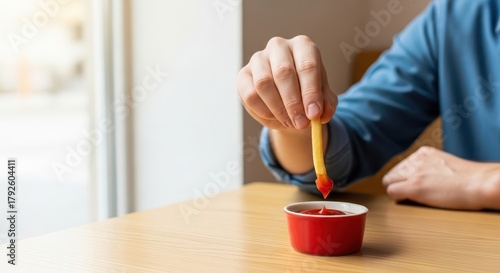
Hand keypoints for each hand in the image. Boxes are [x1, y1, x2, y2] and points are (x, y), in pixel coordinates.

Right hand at [237, 35, 336, 129]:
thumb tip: (322, 114)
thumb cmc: (307, 92)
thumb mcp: (323, 99)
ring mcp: (258, 59)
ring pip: (264, 84)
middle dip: (293, 103)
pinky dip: (263, 112)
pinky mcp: (243, 75)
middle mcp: (279, 46)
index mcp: (303, 46)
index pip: (307, 65)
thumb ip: (326, 105)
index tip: (314, 114)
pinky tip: (275, 118)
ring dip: (278, 109)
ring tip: (290, 123)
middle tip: (301, 124)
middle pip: (283, 73)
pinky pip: (250, 95)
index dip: (311, 92)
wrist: (287, 98)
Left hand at [382, 146, 499, 209]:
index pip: (402, 166)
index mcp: (424, 153)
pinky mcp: (414, 186)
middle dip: (399, 184)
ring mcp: (414, 172)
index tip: (414, 184)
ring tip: (414, 197)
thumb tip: (422, 177)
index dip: (405, 178)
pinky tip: (410, 200)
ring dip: (398, 190)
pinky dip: (398, 198)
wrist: (480, 183)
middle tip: (412, 193)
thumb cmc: (470, 179)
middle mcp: (416, 160)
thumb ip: (431, 167)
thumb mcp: (446, 164)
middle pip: (393, 173)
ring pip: (389, 181)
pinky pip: (392, 191)